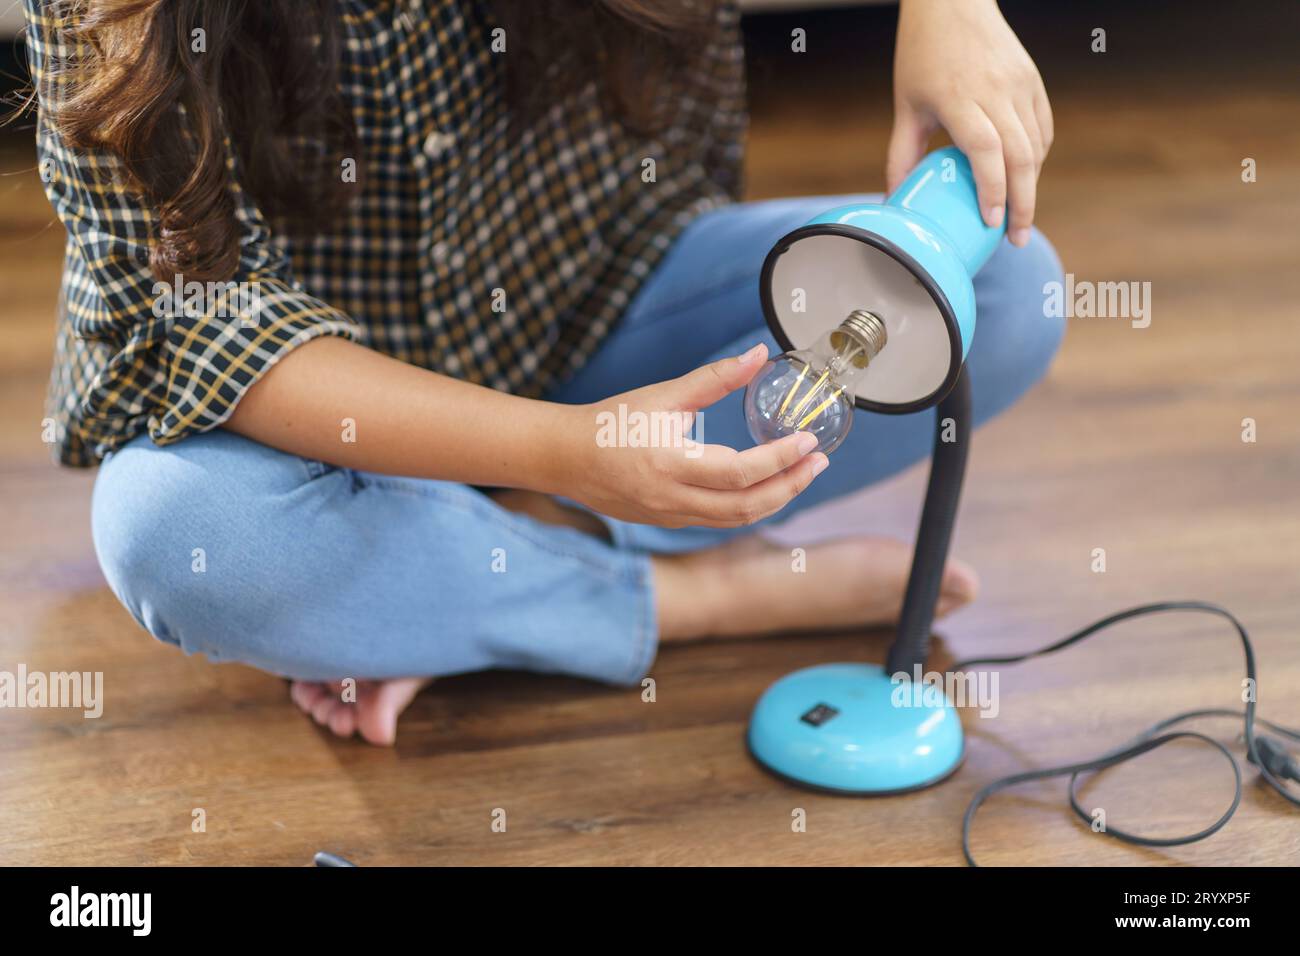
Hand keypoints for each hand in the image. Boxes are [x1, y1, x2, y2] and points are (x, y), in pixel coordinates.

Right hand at [556, 344, 828, 528]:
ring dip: (775, 499)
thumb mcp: (664, 395)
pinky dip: (749, 506)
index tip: (809, 441)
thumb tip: (758, 354)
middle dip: (791, 485)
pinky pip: (719, 521)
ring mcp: (671, 516)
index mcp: (671, 464)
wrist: (565, 457)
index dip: (781, 459)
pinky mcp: (668, 522)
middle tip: (818, 461)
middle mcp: (673, 498)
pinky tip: (766, 486)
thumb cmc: (611, 422)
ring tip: (801, 474)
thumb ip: (714, 378)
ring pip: (736, 519)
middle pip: (747, 506)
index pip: (741, 472)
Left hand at [887, 0, 1053, 246]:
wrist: (952, 1)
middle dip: (1022, 203)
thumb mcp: (905, 105)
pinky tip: (1026, 179)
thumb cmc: (922, 53)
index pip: (984, 150)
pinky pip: (1041, 128)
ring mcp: (1019, 83)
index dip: (992, 188)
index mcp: (958, 97)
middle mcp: (995, 90)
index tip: (991, 221)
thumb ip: (902, 154)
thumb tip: (894, 199)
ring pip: (1035, 145)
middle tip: (1016, 239)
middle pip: (1019, 155)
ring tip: (1019, 217)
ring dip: (1030, 185)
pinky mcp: (1032, 80)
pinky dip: (1037, 158)